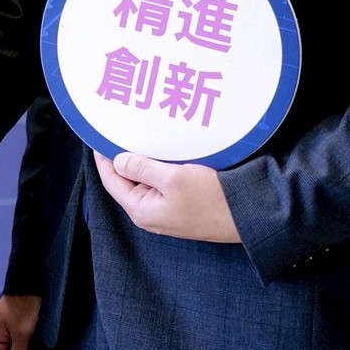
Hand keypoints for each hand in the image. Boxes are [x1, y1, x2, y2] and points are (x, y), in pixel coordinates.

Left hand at [93, 151, 241, 242]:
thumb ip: (141, 169)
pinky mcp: (179, 206)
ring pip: (145, 181)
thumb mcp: (174, 179)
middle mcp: (149, 213)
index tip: (101, 137)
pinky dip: (159, 169)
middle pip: (126, 181)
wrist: (248, 216)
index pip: (111, 180)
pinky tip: (164, 154)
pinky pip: (161, 184)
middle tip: (122, 133)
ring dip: (143, 162)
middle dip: (123, 158)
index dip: (104, 158)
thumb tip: (117, 160)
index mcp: (141, 210)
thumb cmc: (213, 201)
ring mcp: (165, 211)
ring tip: (143, 140)